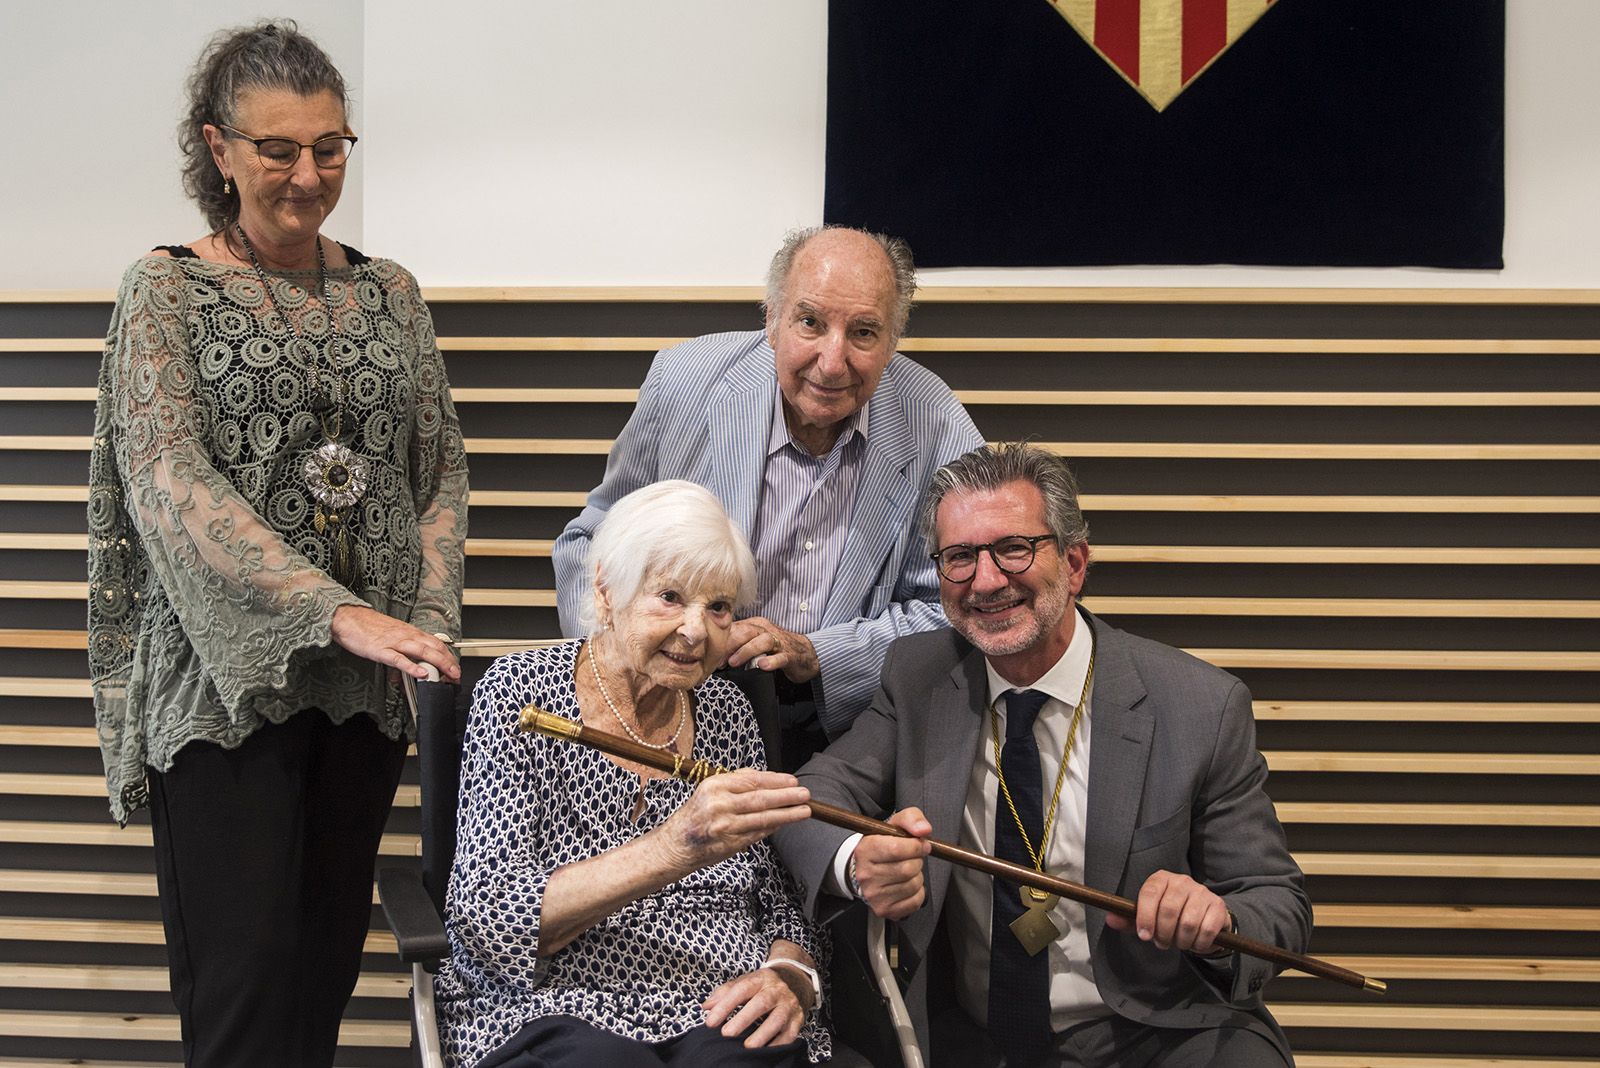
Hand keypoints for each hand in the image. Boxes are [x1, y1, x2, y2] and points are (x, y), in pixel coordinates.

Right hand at [329, 605, 460, 681]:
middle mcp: (406, 635)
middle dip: (449, 662)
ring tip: (449, 675)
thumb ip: (404, 653)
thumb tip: (413, 670)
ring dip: (439, 663)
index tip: (455, 668)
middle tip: (457, 675)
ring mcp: (394, 642)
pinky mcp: (381, 650)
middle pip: (434, 647)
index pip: (436, 643)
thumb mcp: (391, 638)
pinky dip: (412, 667)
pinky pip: (399, 659)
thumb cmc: (368, 627)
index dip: (448, 656)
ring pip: (422, 651)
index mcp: (410, 632)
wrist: (347, 617)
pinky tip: (421, 674)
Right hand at [659, 769, 811, 870]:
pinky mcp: (730, 845)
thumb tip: (769, 779)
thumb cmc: (696, 814)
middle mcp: (719, 805)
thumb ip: (737, 782)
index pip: (752, 780)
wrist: (676, 844)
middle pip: (761, 799)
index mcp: (714, 786)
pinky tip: (784, 823)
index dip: (776, 780)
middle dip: (787, 797)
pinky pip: (757, 834)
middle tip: (805, 795)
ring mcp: (725, 827)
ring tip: (804, 811)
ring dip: (787, 815)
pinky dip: (773, 827)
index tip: (793, 781)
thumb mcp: (710, 790)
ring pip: (763, 818)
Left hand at [702, 960, 809, 1047]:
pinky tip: (766, 1052)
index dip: (725, 1005)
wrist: (796, 979)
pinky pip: (790, 1033)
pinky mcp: (798, 1019)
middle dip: (743, 1019)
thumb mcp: (746, 982)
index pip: (741, 989)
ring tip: (747, 1047)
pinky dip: (778, 1044)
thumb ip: (725, 993)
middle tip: (726, 1034)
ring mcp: (789, 1004)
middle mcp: (776, 990)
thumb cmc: (764, 985)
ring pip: (778, 1018)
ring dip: (762, 1034)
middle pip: (761, 1003)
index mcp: (760, 979)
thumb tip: (706, 1007)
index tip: (710, 1021)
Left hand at [726, 617, 819, 682]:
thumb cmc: (776, 649)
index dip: (721, 641)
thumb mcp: (756, 642)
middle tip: (718, 660)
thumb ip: (739, 645)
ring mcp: (780, 642)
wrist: (806, 654)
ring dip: (746, 651)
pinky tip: (762, 666)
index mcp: (756, 625)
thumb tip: (717, 656)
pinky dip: (771, 660)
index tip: (710, 654)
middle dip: (730, 645)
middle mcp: (767, 630)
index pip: (735, 628)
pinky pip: (781, 656)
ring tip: (733, 662)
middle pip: (746, 631)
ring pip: (763, 641)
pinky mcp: (791, 656)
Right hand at [851, 807, 932, 920]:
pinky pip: (915, 901)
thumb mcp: (895, 824)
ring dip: (917, 876)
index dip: (915, 846)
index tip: (920, 845)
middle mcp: (866, 874)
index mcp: (865, 850)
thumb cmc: (883, 845)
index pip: (896, 848)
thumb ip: (912, 819)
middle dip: (917, 861)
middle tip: (912, 858)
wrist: (867, 869)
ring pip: (913, 885)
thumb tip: (924, 829)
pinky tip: (907, 884)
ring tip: (907, 870)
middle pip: (907, 869)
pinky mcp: (884, 909)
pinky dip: (918, 892)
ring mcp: (873, 894)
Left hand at [1103, 869, 1230, 953]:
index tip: (1144, 936)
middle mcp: (1182, 881)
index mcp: (1161, 879)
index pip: (1149, 893)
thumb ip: (1129, 919)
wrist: (1204, 918)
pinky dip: (1198, 943)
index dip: (1145, 917)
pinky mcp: (1217, 906)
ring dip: (1181, 941)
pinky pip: (1206, 930)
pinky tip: (1195, 942)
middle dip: (1163, 934)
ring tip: (1178, 942)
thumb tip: (1109, 919)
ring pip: (1187, 923)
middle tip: (1163, 942)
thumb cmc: (1171, 917)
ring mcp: (1202, 892)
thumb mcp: (1148, 916)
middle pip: (1168, 910)